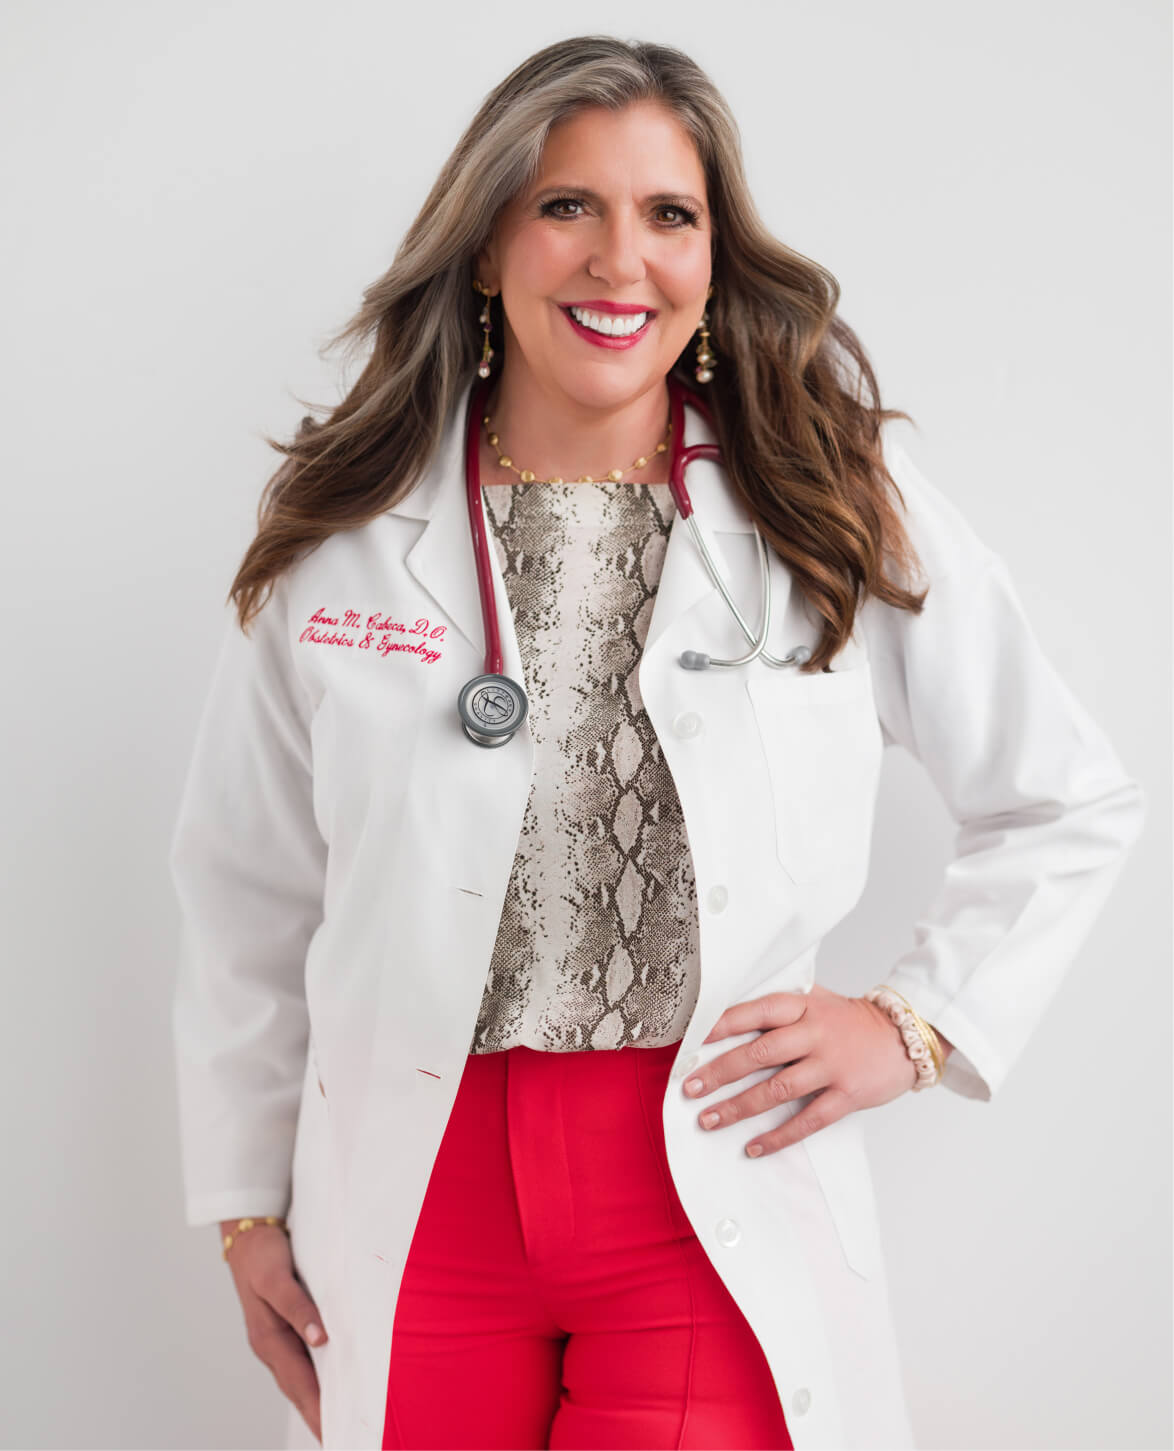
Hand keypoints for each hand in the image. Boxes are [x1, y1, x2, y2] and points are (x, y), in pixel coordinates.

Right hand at [220, 1219, 327, 1444]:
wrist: (247, 1234)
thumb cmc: (263, 1254)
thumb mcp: (277, 1277)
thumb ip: (298, 1307)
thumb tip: (320, 1340)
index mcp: (268, 1338)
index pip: (300, 1383)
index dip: (318, 1409)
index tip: (333, 1433)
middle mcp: (270, 1345)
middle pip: (298, 1388)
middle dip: (317, 1415)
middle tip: (339, 1438)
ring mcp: (274, 1338)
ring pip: (298, 1377)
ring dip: (316, 1400)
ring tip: (336, 1422)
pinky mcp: (280, 1327)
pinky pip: (300, 1361)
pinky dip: (313, 1378)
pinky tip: (327, 1384)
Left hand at [684, 983, 918, 1158]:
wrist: (907, 1035)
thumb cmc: (851, 1020)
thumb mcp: (817, 1001)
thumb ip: (781, 1009)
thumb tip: (727, 1020)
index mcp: (804, 1005)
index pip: (757, 1011)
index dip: (723, 1025)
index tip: (693, 1041)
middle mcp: (816, 1032)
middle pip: (760, 1053)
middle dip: (720, 1071)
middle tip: (690, 1088)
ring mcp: (832, 1065)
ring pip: (777, 1089)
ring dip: (739, 1107)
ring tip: (709, 1120)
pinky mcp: (848, 1095)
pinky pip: (808, 1119)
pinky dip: (779, 1136)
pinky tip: (754, 1147)